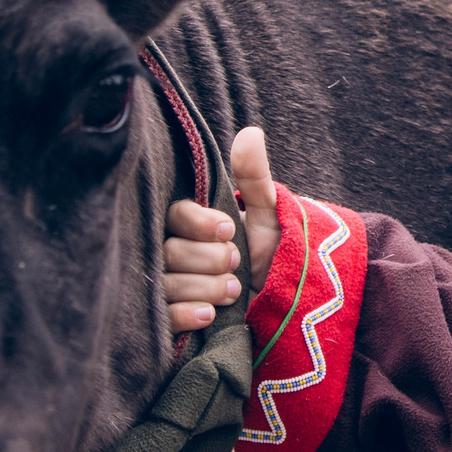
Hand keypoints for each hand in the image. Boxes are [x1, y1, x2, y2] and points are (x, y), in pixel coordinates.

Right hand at [160, 128, 282, 332]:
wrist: (289, 303)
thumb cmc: (274, 252)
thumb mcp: (270, 214)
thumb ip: (254, 177)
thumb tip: (251, 133)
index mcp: (193, 222)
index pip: (176, 216)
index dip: (200, 224)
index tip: (229, 230)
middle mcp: (176, 250)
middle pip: (170, 252)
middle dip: (209, 260)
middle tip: (237, 262)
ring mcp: (172, 285)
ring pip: (167, 284)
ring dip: (206, 287)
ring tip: (236, 290)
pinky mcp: (173, 319)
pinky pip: (163, 316)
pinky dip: (185, 315)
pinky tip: (210, 315)